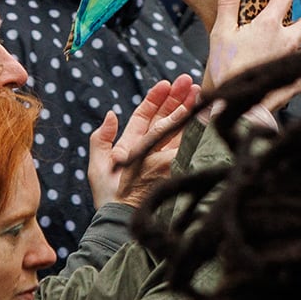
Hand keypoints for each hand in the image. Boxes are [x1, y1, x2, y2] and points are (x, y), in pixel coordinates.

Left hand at [87, 74, 197, 207]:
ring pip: (178, 127)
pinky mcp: (176, 166)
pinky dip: (195, 128)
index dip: (155, 99)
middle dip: (176, 98)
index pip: (145, 116)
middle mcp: (150, 148)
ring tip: (197, 90)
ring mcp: (164, 157)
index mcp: (132, 144)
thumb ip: (101, 139)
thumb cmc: (108, 195)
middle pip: (165, 117)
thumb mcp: (98, 165)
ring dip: (188, 108)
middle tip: (188, 80)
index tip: (166, 83)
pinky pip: (186, 143)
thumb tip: (111, 114)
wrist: (123, 219)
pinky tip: (202, 113)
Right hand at [201, 0, 300, 97]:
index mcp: (268, 25)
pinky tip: (284, 74)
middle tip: (287, 26)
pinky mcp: (295, 82)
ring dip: (297, 48)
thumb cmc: (224, 68)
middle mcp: (286, 41)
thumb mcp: (221, 32)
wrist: (232, 104)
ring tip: (281, 52)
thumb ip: (228, 2)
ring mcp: (292, 62)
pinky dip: (298, 74)